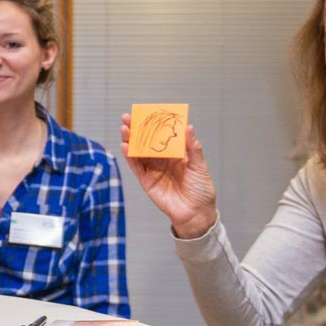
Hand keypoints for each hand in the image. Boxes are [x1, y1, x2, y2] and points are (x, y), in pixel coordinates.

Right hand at [120, 116, 218, 238]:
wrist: (196, 213)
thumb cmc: (201, 190)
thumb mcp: (199, 166)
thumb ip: (193, 147)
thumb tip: (188, 127)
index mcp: (176, 154)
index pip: (162, 136)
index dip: (154, 125)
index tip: (147, 113)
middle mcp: (163, 160)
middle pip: (147, 142)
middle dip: (137, 130)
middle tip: (128, 117)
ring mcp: (153, 170)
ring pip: (139, 153)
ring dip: (130, 141)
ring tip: (124, 129)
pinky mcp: (146, 181)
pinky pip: (136, 167)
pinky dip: (130, 157)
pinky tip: (125, 146)